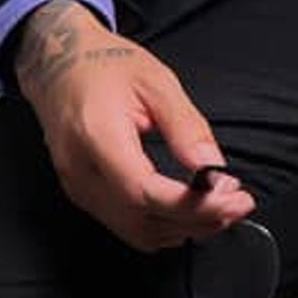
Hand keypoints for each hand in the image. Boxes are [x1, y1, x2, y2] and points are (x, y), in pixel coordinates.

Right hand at [13, 1, 255, 252]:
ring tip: (223, 209)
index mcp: (96, 136)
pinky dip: (164, 227)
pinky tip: (191, 213)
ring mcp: (79, 189)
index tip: (230, 196)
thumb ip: (185, 126)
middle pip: (143, 220)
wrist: (58, 64)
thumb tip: (213, 168)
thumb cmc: (102, 65)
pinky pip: (126, 226)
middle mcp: (81, 172)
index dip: (190, 203)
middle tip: (239, 204)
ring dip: (184, 228)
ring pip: (136, 232)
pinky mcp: (83, 195)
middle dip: (197, 220)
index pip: (143, 192)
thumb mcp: (155, 80)